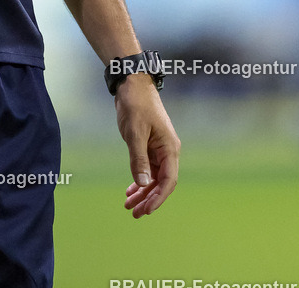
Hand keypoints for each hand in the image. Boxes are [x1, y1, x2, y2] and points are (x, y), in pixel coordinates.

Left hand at [114, 74, 180, 217]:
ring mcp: (158, 149)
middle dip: (149, 199)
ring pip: (153, 178)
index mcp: (170, 149)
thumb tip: (144, 184)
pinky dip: (139, 180)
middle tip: (134, 213)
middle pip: (161, 183)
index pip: (168, 181)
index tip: (146, 210)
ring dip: (142, 192)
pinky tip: (130, 190)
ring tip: (129, 206)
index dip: (158, 198)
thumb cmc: (136, 105)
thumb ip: (139, 159)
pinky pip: (147, 169)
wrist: (132, 84)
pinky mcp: (148, 146)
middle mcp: (167, 151)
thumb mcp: (135, 133)